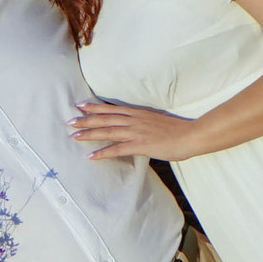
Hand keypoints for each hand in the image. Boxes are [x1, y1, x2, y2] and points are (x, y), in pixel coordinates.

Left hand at [71, 99, 203, 161]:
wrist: (191, 135)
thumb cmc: (178, 130)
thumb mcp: (158, 122)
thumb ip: (145, 123)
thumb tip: (137, 128)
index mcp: (139, 114)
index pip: (112, 109)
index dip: (95, 107)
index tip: (81, 105)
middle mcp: (134, 120)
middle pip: (105, 118)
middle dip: (86, 119)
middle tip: (70, 120)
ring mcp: (136, 132)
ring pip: (108, 131)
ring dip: (90, 134)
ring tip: (74, 135)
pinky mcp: (140, 145)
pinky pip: (117, 149)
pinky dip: (103, 152)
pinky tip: (91, 156)